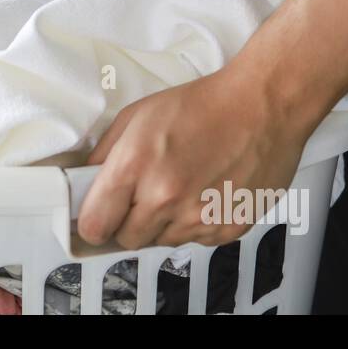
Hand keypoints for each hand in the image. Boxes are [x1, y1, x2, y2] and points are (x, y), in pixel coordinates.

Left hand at [77, 63, 324, 250]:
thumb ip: (104, 155)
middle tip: (144, 194)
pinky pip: (195, 241)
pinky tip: (204, 192)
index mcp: (135, 166)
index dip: (93, 222)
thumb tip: (85, 183)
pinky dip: (194, 224)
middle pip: (126, 240)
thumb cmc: (201, 105)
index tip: (98, 216)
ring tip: (181, 186)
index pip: (94, 226)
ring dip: (163, 223)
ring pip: (162, 242)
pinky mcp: (227, 229)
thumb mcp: (137, 116)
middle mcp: (165, 198)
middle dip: (128, 222)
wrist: (262, 106)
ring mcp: (198, 218)